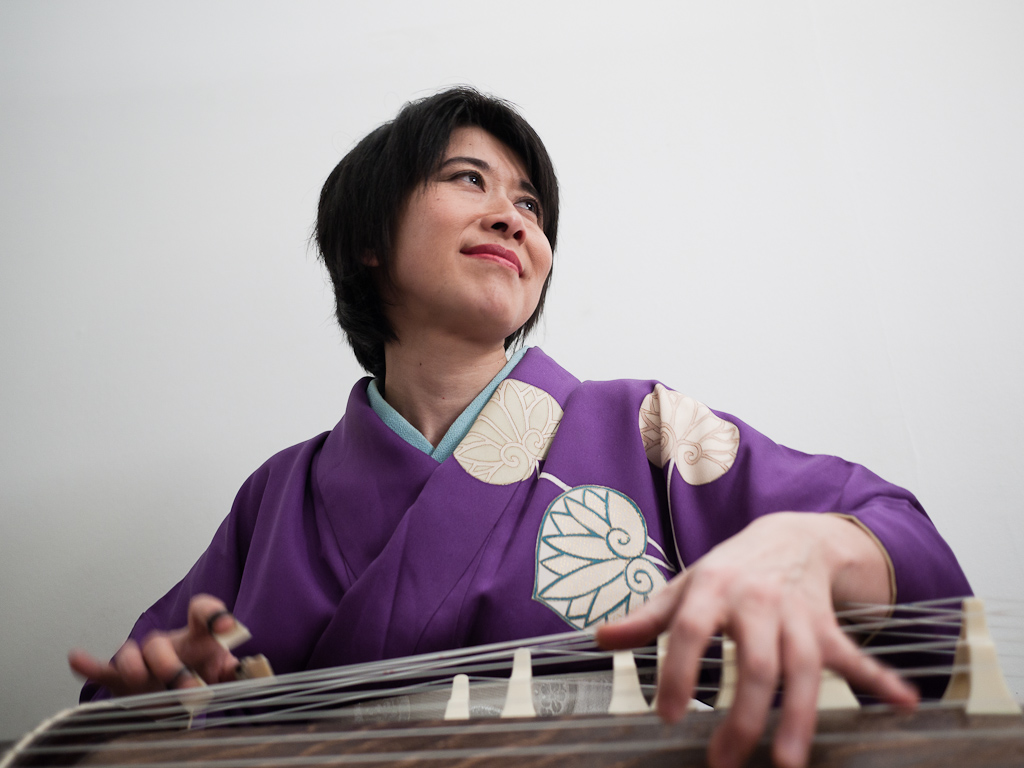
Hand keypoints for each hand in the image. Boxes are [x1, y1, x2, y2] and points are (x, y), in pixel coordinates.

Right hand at [69, 594, 241, 696]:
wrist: (176, 690)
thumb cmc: (201, 672)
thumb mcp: (222, 672)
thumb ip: (237, 670)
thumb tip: (253, 670)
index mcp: (195, 637)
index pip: (201, 612)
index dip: (213, 615)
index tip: (227, 626)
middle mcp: (166, 642)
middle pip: (162, 643)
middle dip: (172, 666)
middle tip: (190, 689)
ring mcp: (141, 658)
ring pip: (130, 654)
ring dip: (136, 669)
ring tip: (143, 681)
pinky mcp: (119, 677)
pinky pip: (101, 668)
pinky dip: (88, 664)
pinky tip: (76, 658)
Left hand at [596, 513, 917, 767]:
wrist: (788, 535)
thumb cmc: (726, 570)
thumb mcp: (683, 586)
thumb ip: (646, 617)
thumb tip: (600, 638)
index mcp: (712, 589)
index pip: (691, 632)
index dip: (679, 672)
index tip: (669, 716)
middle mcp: (757, 602)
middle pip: (754, 663)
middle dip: (743, 716)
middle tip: (724, 762)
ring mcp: (798, 616)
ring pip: (803, 670)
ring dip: (800, 717)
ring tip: (789, 763)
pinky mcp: (827, 628)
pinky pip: (855, 656)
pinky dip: (881, 680)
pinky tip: (905, 705)